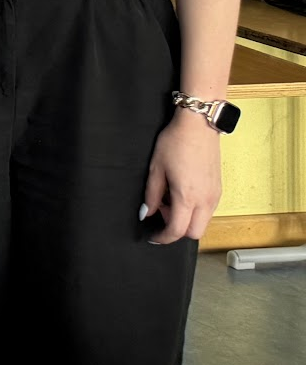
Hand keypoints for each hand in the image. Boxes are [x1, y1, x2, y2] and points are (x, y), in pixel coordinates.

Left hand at [143, 110, 223, 243]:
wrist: (198, 126)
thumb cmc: (175, 143)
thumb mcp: (156, 169)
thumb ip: (151, 195)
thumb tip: (145, 213)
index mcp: (187, 197)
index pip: (177, 230)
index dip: (163, 237)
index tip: (153, 237)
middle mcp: (205, 200)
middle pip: (194, 233)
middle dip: (176, 230)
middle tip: (160, 212)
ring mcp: (215, 196)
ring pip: (202, 223)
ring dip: (186, 220)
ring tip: (169, 198)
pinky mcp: (219, 190)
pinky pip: (207, 211)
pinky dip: (194, 211)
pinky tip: (181, 193)